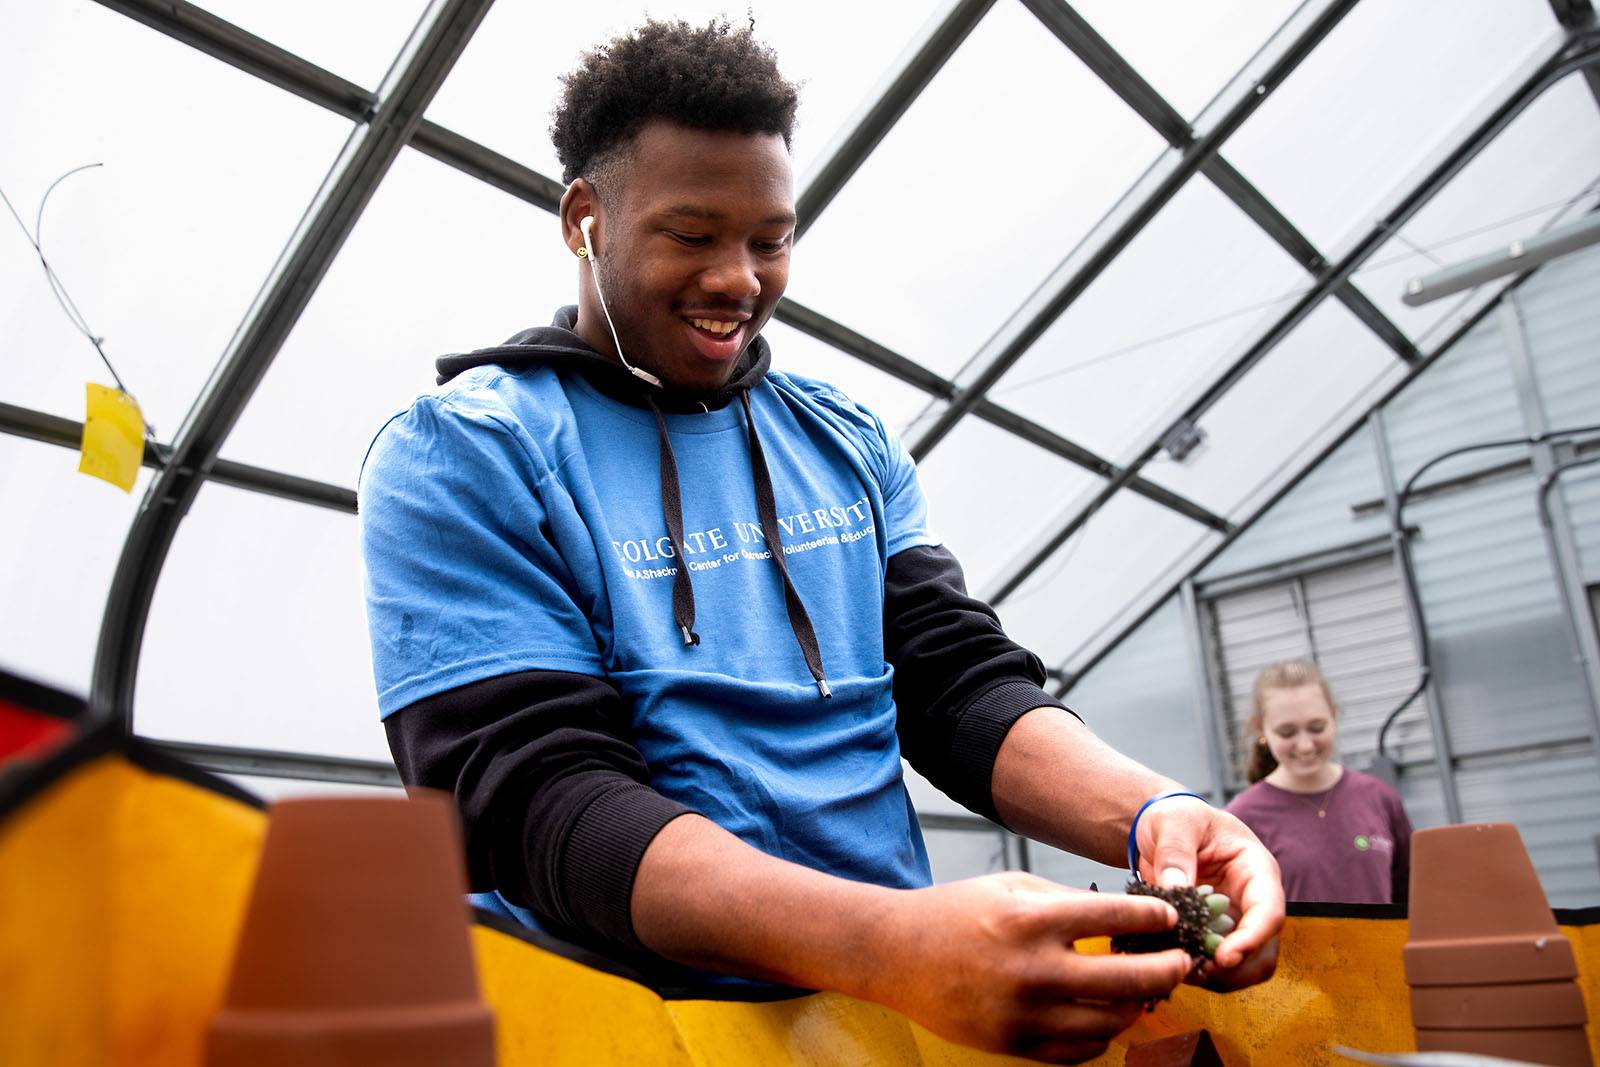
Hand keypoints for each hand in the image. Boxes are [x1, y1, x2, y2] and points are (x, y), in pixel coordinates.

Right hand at [859, 872, 1191, 1063]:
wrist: (896, 953)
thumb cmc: (956, 912)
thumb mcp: (1012, 886)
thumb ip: (1068, 904)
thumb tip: (1126, 920)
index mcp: (1032, 920)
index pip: (1116, 917)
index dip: (1154, 917)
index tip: (1171, 918)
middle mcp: (1032, 970)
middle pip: (1127, 979)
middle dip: (1167, 970)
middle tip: (1181, 962)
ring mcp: (1023, 1013)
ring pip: (1110, 1022)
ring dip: (1137, 1007)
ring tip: (1145, 992)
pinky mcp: (1013, 1044)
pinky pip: (1079, 1051)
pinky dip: (1102, 1035)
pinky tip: (1106, 1016)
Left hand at [1135, 797, 1283, 988]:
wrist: (1161, 830)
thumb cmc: (1177, 818)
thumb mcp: (1174, 822)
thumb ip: (1175, 851)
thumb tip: (1175, 889)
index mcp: (1256, 869)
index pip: (1269, 911)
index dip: (1252, 939)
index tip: (1224, 957)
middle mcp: (1253, 901)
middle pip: (1264, 950)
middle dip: (1234, 968)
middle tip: (1194, 969)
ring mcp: (1236, 922)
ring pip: (1245, 966)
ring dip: (1217, 976)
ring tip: (1179, 966)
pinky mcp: (1215, 936)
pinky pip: (1217, 966)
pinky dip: (1199, 971)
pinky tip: (1171, 961)